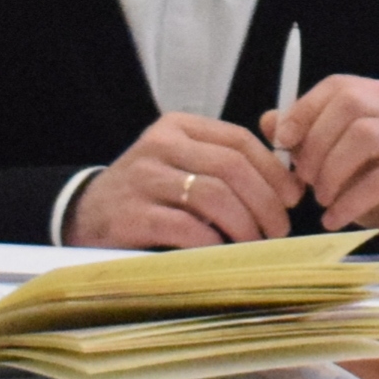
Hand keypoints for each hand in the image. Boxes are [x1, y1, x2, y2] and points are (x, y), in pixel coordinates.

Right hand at [69, 113, 299, 246]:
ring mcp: (143, 179)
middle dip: (265, 202)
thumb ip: (226, 162)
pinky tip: (222, 252)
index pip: (239, 140)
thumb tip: (290, 181)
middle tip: (279, 229)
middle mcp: (160, 145)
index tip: (292, 197)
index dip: (274, 170)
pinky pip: (187, 227)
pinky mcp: (131, 215)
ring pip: (214, 195)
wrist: (85, 214)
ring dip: (245, 224)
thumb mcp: (182, 163)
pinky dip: (213, 242)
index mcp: (179, 127)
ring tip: (255, 243)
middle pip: (232, 167)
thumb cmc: (149, 191)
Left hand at [267, 74, 378, 254]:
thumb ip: (301, 137)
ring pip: (366, 135)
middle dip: (317, 142)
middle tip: (303, 177)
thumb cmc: (368, 179)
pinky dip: (350, 201)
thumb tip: (270, 122)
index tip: (281, 141)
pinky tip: (334, 219)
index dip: (304, 110)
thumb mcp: (328, 157)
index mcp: (374, 96)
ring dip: (333, 170)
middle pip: (351, 104)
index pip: (337, 87)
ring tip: (321, 199)